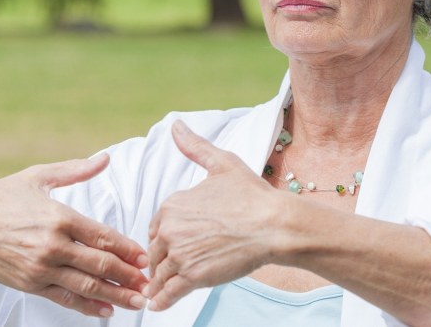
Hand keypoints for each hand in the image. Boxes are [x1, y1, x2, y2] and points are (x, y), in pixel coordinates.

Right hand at [0, 154, 148, 316]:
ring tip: (137, 301)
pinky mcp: (30, 284)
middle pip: (100, 264)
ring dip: (115, 295)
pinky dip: (87, 306)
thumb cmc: (1, 198)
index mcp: (59, 216)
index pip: (103, 237)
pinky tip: (105, 310)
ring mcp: (41, 268)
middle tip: (151, 282)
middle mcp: (52, 245)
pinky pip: (65, 298)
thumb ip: (75, 170)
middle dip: (128, 275)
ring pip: (86, 286)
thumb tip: (105, 157)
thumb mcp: (38, 176)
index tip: (146, 256)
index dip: (128, 249)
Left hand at [144, 121, 281, 310]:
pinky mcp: (192, 277)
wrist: (275, 224)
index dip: (164, 237)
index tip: (172, 245)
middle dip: (160, 261)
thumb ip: (195, 147)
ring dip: (158, 283)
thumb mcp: (222, 164)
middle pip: (155, 251)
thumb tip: (176, 125)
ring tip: (156, 292)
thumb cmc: (252, 194)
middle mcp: (171, 229)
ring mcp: (180, 254)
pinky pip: (168, 293)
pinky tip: (158, 305)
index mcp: (173, 204)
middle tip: (165, 270)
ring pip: (160, 273)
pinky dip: (161, 301)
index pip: (157, 227)